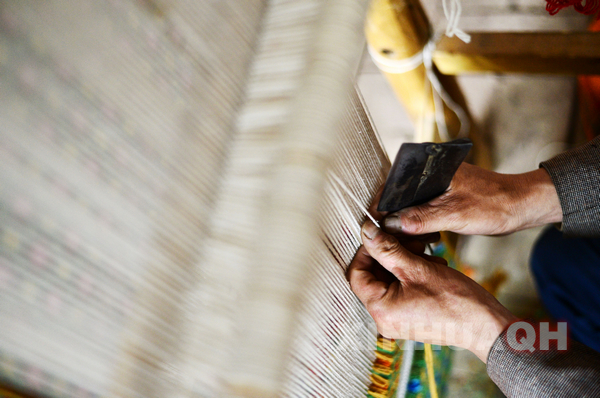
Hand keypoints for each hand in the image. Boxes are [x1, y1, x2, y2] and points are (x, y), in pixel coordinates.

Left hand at [347, 219, 516, 361]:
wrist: (484, 325)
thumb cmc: (454, 301)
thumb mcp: (417, 268)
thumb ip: (387, 249)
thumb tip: (366, 232)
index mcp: (380, 309)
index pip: (357, 273)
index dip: (366, 251)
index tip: (381, 235)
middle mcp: (384, 319)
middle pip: (374, 276)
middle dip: (391, 254)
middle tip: (410, 242)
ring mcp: (397, 319)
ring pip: (390, 279)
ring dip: (405, 261)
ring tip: (426, 255)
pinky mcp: (410, 316)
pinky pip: (402, 289)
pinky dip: (413, 274)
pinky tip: (433, 266)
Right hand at [383, 163, 562, 235]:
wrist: (521, 206)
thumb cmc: (494, 204)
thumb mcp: (454, 214)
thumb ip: (422, 218)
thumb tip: (391, 224)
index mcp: (431, 166)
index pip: (394, 183)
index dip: (382, 204)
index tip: (376, 224)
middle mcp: (430, 173)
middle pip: (399, 194)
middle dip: (392, 215)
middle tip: (388, 236)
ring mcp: (436, 186)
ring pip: (410, 204)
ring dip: (405, 222)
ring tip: (403, 239)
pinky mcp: (443, 197)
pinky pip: (423, 210)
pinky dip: (418, 223)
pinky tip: (420, 237)